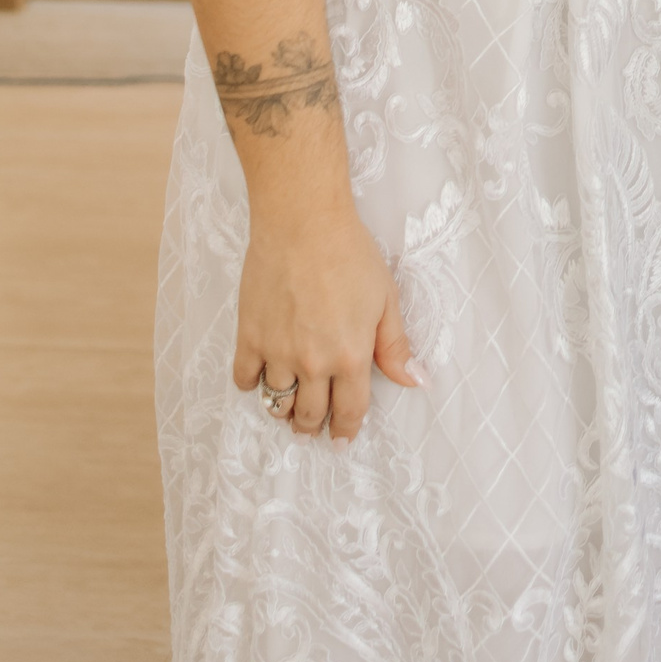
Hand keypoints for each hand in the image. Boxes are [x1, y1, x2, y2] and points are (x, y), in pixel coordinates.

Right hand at [232, 200, 423, 440]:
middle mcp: (313, 363)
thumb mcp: (386, 299)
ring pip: (277, 404)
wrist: (303, 222)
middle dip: (313, 427)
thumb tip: (415, 382)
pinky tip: (262, 376)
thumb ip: (395, 346)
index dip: (346, 431)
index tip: (342, 439)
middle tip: (313, 426)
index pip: (349, 412)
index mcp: (351, 356)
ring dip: (284, 411)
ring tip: (290, 406)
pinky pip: (245, 380)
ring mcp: (277, 352)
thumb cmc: (350, 254)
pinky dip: (252, 385)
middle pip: (309, 415)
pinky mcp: (249, 337)